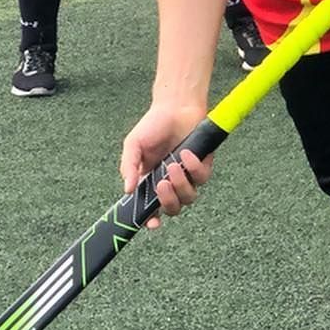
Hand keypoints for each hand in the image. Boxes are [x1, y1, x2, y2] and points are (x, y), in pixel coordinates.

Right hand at [120, 103, 214, 226]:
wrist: (175, 106)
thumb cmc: (153, 125)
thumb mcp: (133, 145)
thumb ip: (128, 166)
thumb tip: (127, 190)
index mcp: (150, 181)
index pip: (151, 208)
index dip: (151, 220)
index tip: (151, 223)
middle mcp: (169, 183)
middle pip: (173, 209)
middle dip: (168, 202)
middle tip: (162, 185)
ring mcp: (187, 177)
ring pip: (189, 197)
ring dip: (180, 184)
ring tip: (173, 165)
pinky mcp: (203, 167)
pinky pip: (201, 178)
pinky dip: (193, 168)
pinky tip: (186, 153)